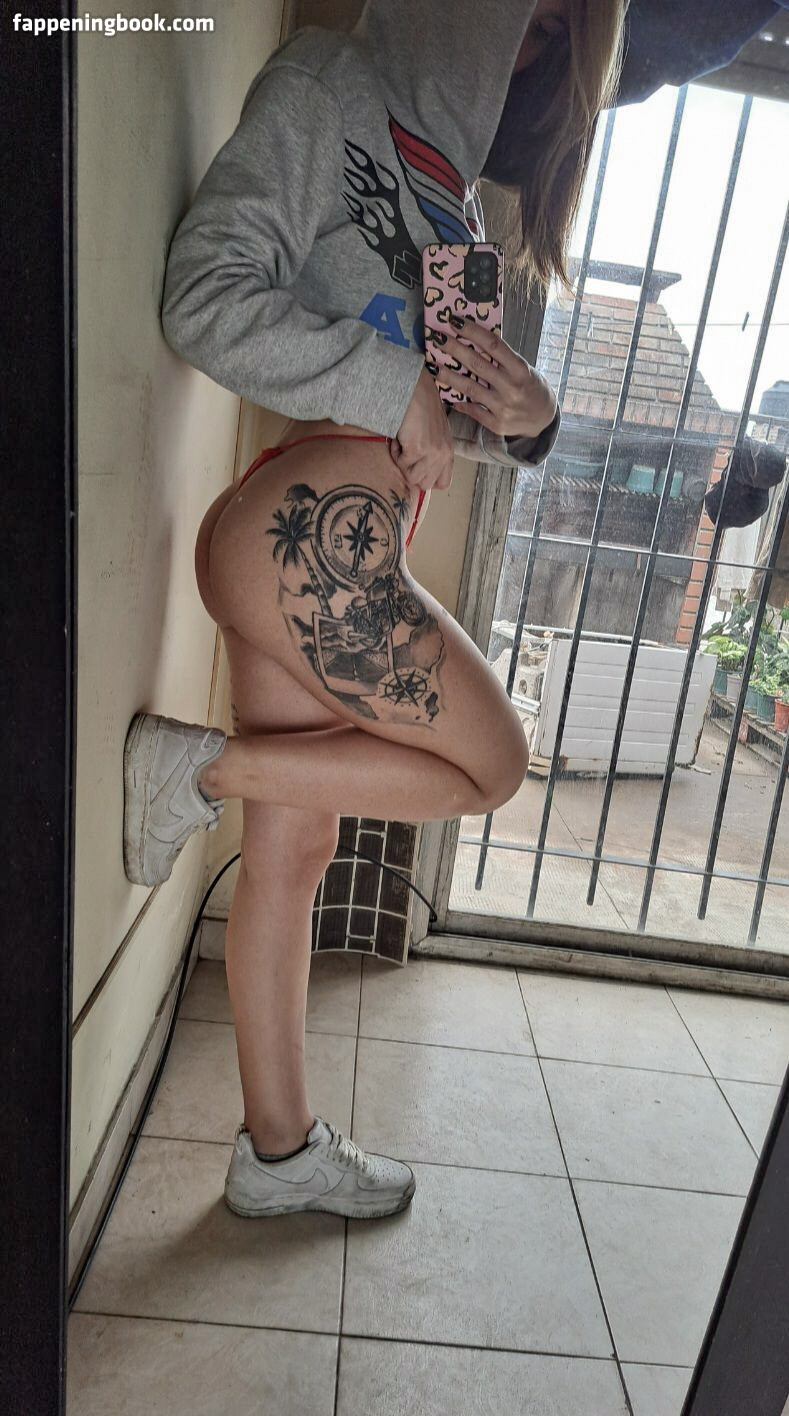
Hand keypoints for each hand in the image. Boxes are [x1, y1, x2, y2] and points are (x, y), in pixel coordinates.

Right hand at [390, 367, 453, 490]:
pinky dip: (395, 452)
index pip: (443, 483)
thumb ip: (431, 453)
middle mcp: (444, 454)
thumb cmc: (420, 407)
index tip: (416, 466)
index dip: (426, 479)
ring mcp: (433, 453)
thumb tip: (416, 474)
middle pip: (424, 485)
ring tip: (403, 443)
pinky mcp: (419, 449)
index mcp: (449, 452)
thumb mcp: (433, 434)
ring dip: (402, 462)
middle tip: (407, 452)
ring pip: (412, 478)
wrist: (414, 390)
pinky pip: (401, 463)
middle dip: (411, 471)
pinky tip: (399, 437)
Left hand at [425, 316, 556, 439]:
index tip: (455, 321)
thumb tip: (473, 338)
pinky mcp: (496, 424)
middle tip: (437, 338)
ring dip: (449, 376)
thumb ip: (502, 358)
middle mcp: (512, 387)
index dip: (473, 331)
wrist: (542, 418)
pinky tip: (445, 392)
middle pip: (477, 364)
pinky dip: (459, 401)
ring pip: (470, 388)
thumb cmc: (529, 387)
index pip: (493, 345)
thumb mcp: (522, 368)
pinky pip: (473, 410)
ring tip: (433, 366)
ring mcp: (503, 408)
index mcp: (520, 369)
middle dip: (454, 349)